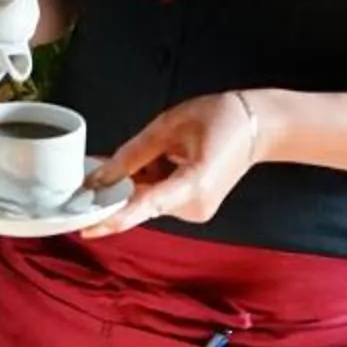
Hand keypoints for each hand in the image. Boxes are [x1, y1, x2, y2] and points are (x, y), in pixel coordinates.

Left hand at [81, 91, 259, 235]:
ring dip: (140, 179)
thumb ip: (133, 153)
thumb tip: (100, 177)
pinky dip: (151, 182)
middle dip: (121, 185)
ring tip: (164, 148)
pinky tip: (167, 158)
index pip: (145, 204)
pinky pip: (160, 199)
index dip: (113, 217)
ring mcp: (196, 211)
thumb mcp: (170, 125)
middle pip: (142, 202)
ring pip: (149, 200)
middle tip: (107, 163)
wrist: (260, 127)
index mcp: (195, 183)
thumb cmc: (221, 118)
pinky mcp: (194, 209)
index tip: (87, 228)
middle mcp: (195, 206)